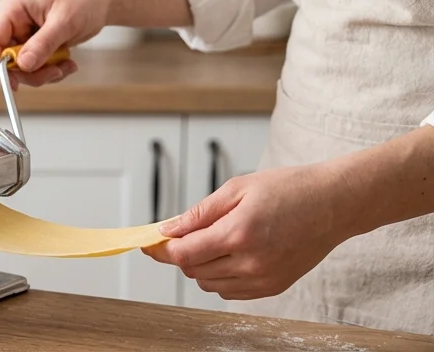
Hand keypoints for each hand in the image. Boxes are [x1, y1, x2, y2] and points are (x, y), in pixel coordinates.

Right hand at [0, 0, 123, 86]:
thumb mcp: (64, 21)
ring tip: (66, 65)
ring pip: (23, 68)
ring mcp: (25, 35)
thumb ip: (43, 43)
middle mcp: (15, 23)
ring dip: (44, 73)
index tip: (10, 84)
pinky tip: (68, 62)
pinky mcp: (36, 45)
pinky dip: (52, 71)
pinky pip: (36, 68)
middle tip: (54, 72)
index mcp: (13, 9)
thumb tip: (24, 64)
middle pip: (7, 60)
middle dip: (30, 72)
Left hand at [145, 164, 349, 298]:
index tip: (149, 242)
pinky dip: (219, 277)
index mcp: (239, 233)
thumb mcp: (238, 188)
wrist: (331, 205)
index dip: (162, 249)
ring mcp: (263, 280)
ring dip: (198, 266)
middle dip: (180, 254)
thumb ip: (200, 212)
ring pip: (210, 284)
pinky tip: (225, 254)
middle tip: (178, 234)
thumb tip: (169, 228)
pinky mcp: (273, 288)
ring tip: (207, 239)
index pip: (185, 253)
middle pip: (194, 271)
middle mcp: (251, 263)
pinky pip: (231, 291)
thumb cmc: (287, 189)